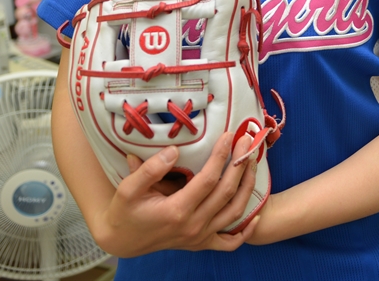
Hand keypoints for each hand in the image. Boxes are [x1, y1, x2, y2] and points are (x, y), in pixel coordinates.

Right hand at [90, 132, 260, 256]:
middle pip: (227, 193)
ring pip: (235, 212)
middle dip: (240, 164)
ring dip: (248, 186)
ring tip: (253, 162)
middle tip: (247, 141)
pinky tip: (256, 214)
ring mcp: (199, 237)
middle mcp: (193, 226)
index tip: (229, 135)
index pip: (208, 179)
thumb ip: (149, 169)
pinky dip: (246, 231)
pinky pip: (230, 242)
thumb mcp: (128, 189)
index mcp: (176, 211)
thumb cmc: (124, 212)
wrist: (122, 241)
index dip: (221, 156)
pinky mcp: (201, 243)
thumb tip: (174, 151)